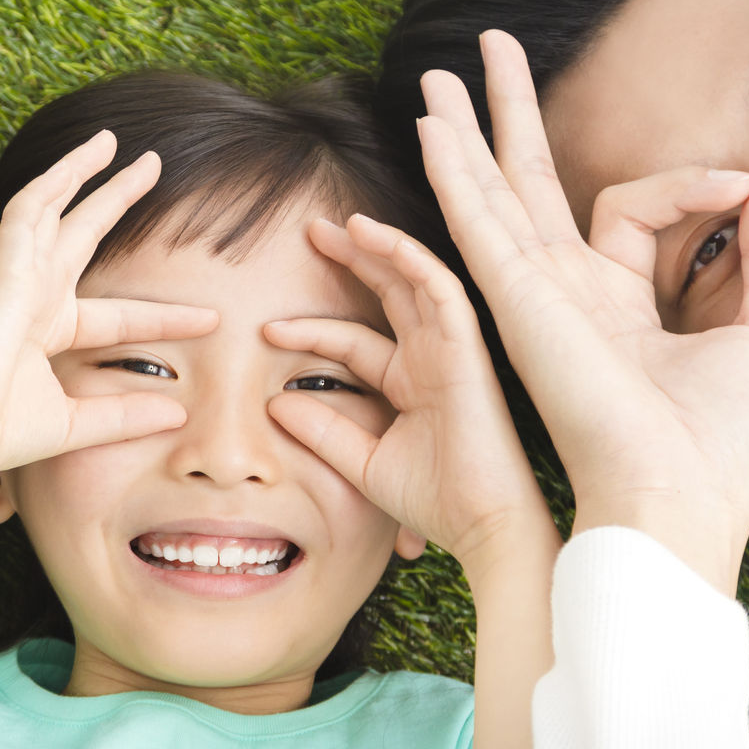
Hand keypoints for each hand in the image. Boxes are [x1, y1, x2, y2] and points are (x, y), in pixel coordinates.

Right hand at [0, 130, 217, 488]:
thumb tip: (179, 413)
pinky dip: (46, 190)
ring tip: (111, 140)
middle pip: (82, 235)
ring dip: (77, 173)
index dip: (165, 315)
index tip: (212, 317)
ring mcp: (15, 284)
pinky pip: (25, 219)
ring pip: (48, 210)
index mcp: (47, 332)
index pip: (119, 315)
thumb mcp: (77, 424)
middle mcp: (33, 300)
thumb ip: (123, 416)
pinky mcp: (2, 279)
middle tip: (152, 164)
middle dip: (115, 198)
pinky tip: (74, 165)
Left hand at [265, 214, 553, 579]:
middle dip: (353, 260)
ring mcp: (453, 349)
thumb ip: (323, 431)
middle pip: (389, 294)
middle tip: (311, 230)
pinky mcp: (469, 347)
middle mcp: (433, 358)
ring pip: (415, 280)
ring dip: (380, 247)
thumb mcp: (362, 462)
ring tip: (340, 223)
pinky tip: (375, 236)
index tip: (266, 328)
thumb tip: (274, 404)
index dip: (312, 331)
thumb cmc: (435, 500)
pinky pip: (439, 288)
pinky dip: (409, 258)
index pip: (355, 342)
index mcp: (411, 383)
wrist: (483, 525)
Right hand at [417, 32, 748, 594]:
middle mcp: (565, 299)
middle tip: (490, 49)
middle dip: (510, 117)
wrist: (681, 502)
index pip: (636, 206)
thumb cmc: (726, 447)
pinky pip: (479, 224)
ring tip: (439, 73)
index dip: (694, 181)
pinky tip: (432, 129)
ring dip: (464, 131)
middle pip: (529, 187)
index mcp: (618, 307)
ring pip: (492, 196)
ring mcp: (535, 300)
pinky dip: (455, 175)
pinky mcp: (519, 303)